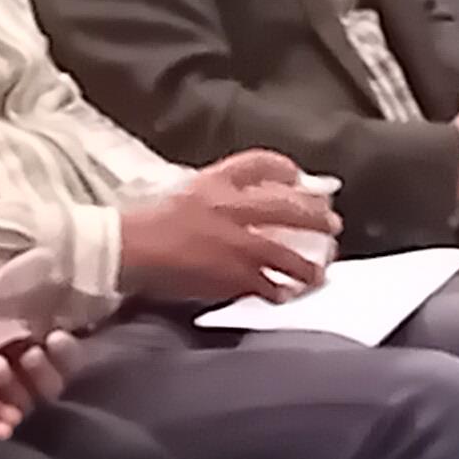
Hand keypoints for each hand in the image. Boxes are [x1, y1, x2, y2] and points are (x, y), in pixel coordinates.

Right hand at [118, 151, 336, 307]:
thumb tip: (245, 202)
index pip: (260, 163)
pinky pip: (266, 283)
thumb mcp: (182, 191)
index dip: (286, 169)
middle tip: (332, 224)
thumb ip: (215, 193)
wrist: (126, 249)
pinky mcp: (231, 273)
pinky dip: (279, 290)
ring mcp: (235, 241)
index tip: (299, 178)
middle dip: (314, 215)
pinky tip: (286, 295)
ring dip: (306, 263)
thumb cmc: (146, 222)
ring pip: (285, 251)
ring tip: (317, 272)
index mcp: (215, 181)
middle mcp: (231, 206)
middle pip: (287, 205)